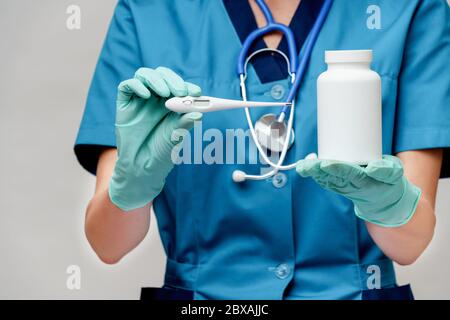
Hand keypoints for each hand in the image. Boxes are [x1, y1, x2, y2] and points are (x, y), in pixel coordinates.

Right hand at [109, 67, 201, 210]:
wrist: (141, 167)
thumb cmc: (161, 151)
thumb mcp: (175, 138)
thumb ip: (184, 124)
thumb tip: (199, 114)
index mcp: (172, 103)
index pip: (180, 86)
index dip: (189, 87)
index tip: (196, 93)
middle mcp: (156, 98)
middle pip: (163, 76)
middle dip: (173, 80)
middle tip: (181, 92)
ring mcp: (140, 99)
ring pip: (146, 75)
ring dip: (157, 80)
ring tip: (165, 93)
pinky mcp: (124, 103)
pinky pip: (127, 86)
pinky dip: (137, 85)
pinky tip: (145, 95)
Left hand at [296, 155, 421, 226]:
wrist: (384, 201)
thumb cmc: (389, 183)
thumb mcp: (395, 176)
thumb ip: (386, 171)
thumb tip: (372, 167)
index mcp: (365, 182)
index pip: (350, 174)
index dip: (337, 169)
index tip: (326, 164)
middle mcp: (351, 185)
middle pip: (332, 177)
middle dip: (318, 171)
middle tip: (306, 165)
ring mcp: (342, 186)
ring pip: (325, 180)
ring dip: (312, 173)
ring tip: (302, 166)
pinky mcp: (337, 185)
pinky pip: (324, 181)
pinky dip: (313, 174)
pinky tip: (303, 166)